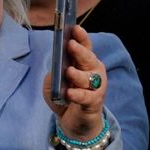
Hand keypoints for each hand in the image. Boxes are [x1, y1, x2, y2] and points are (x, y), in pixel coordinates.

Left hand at [42, 25, 108, 149]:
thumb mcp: (54, 82)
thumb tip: (57, 66)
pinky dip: (77, 95)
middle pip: (88, 59)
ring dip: (78, 74)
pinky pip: (87, 97)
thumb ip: (55, 72)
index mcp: (84, 63)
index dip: (81, 37)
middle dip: (80, 51)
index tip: (74, 28)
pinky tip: (70, 93)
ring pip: (88, 78)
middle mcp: (93, 72)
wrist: (72, 121)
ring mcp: (96, 87)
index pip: (85, 46)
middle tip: (71, 45)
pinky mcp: (94, 102)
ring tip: (69, 72)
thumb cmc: (64, 96)